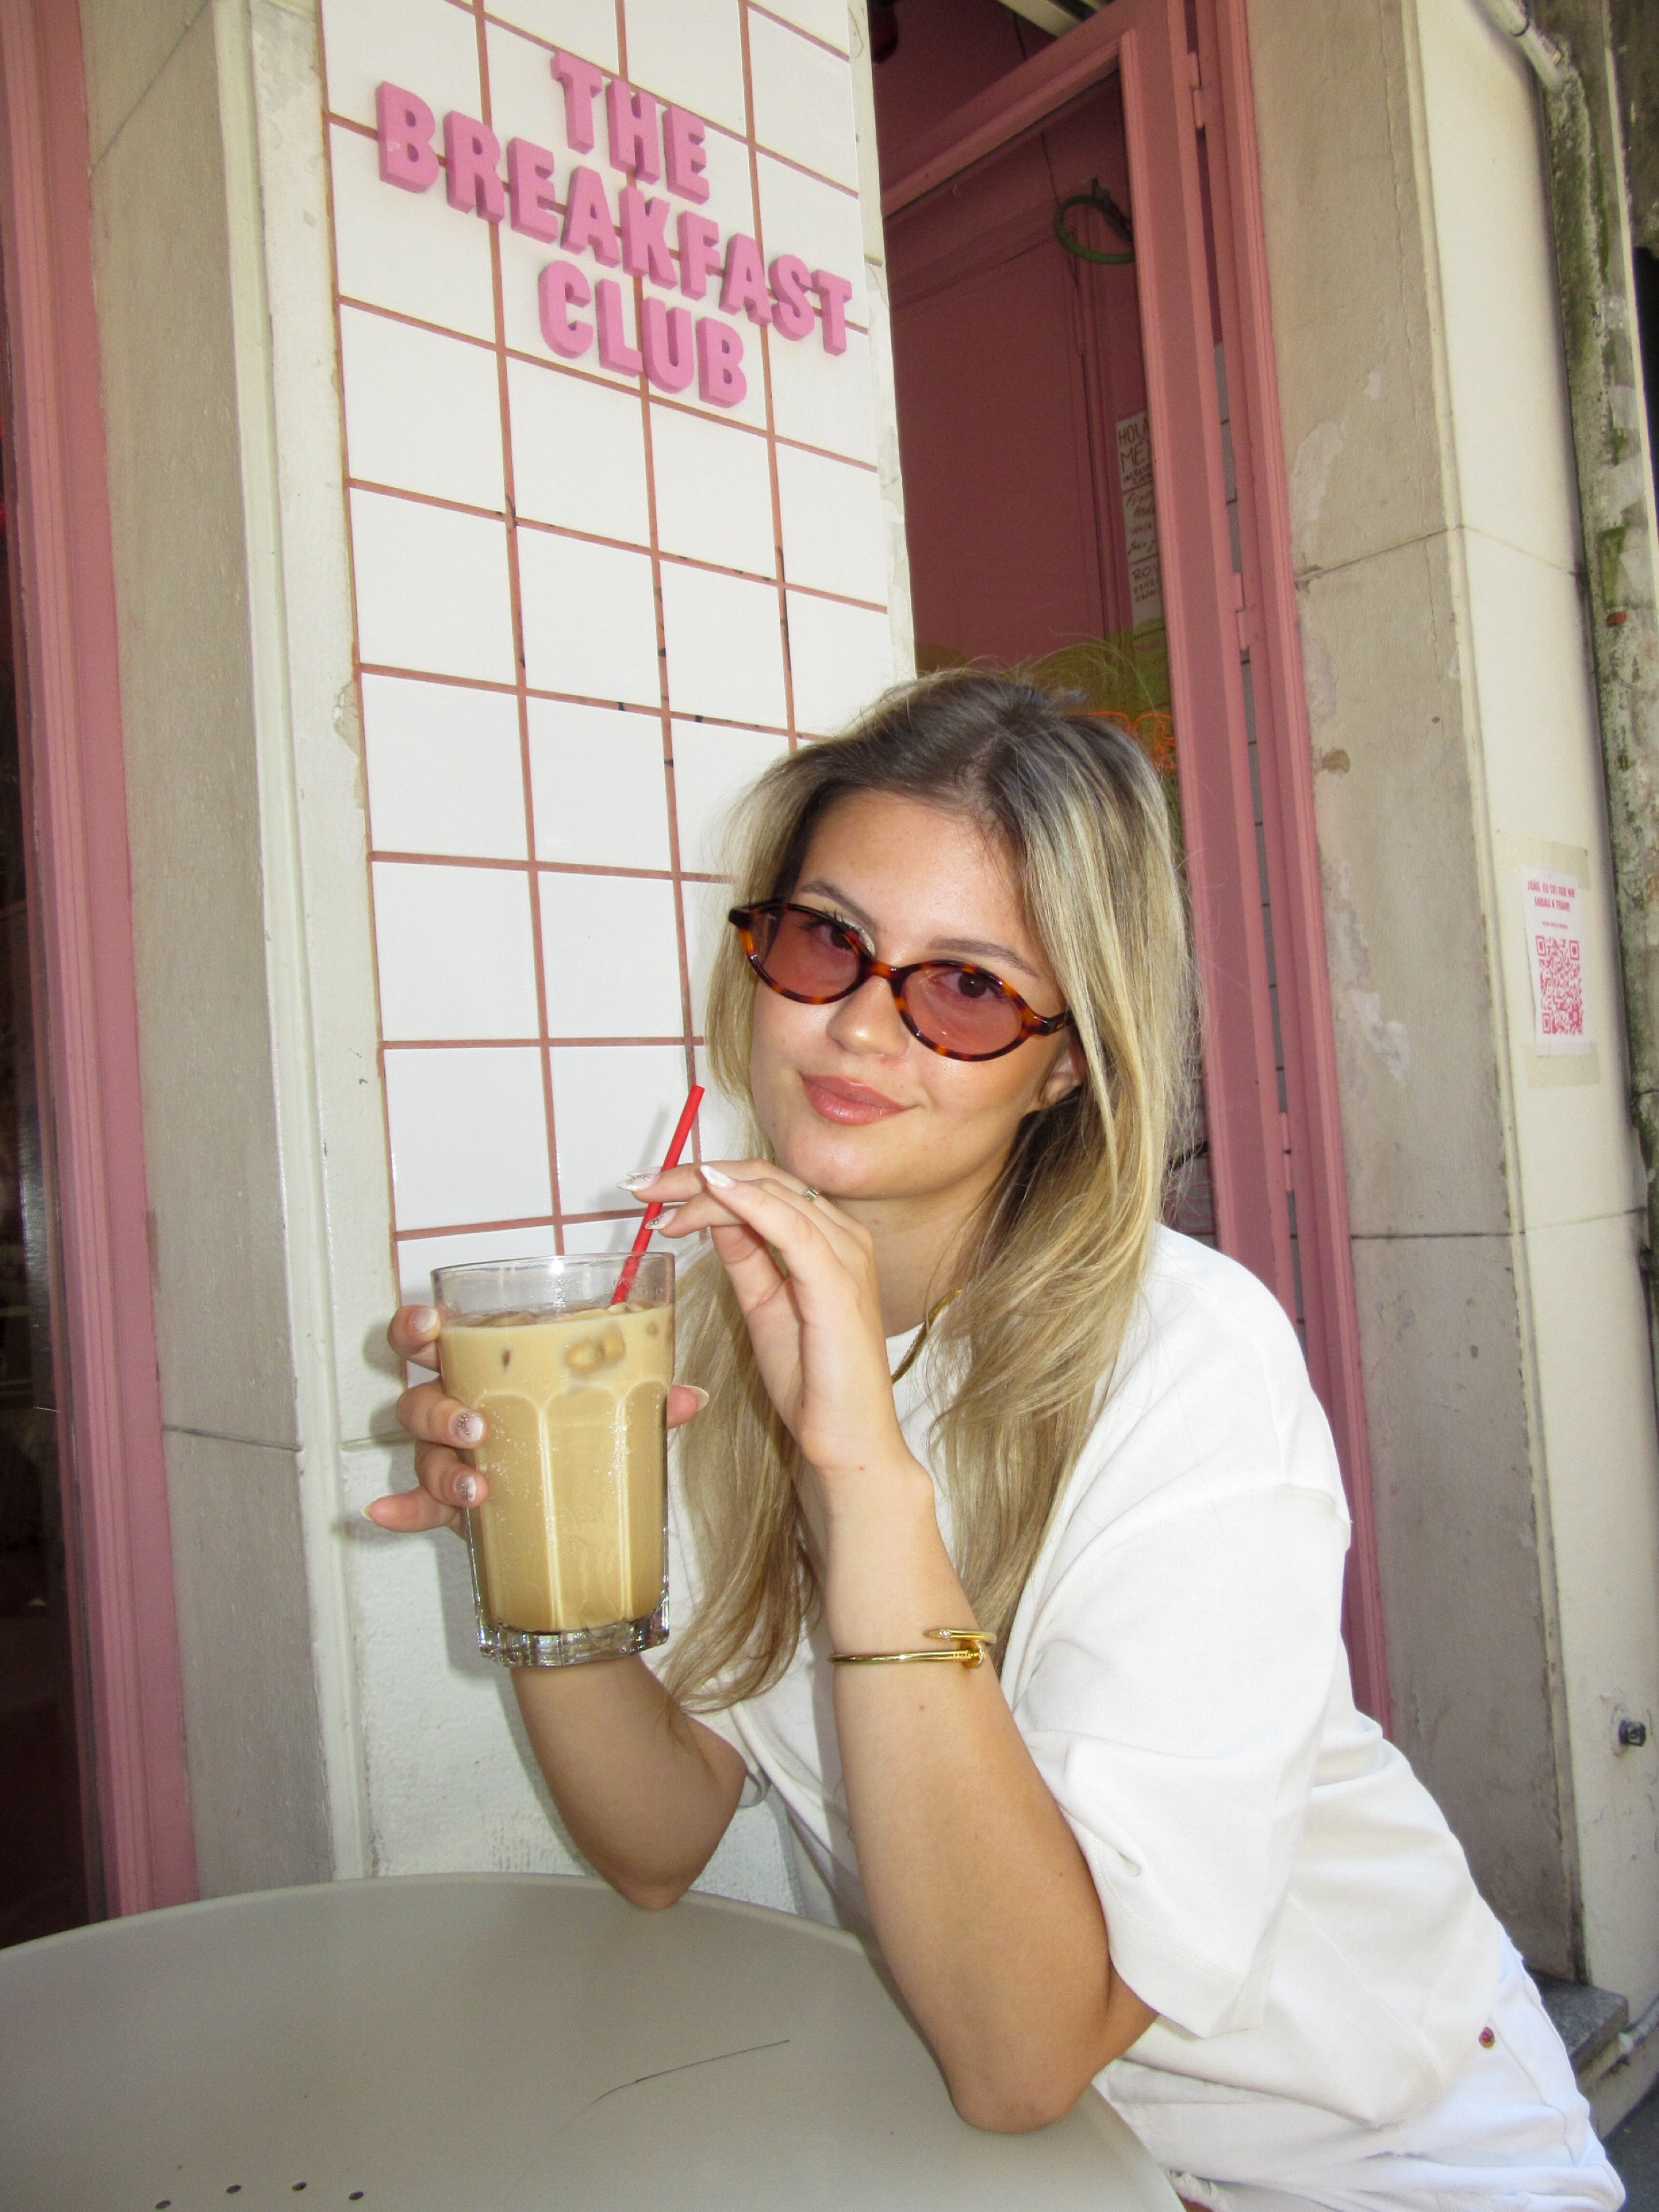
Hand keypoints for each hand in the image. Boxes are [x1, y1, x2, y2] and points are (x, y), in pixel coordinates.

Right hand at [365, 1303, 708, 1532]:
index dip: (419, 1325)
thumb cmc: (575, 1424)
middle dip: (438, 1409)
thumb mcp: (611, 1406)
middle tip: (474, 1427)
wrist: (567, 1493)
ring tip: (475, 1488)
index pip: (436, 1334)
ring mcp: (449, 1453)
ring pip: (423, 1451)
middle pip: (420, 1394)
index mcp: (488, 1366)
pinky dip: (403, 1510)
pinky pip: (417, 1503)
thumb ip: (645, 1397)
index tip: (430, 1324)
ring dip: (442, 1467)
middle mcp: (457, 1402)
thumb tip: (690, 1398)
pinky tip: (385, 1515)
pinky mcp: (448, 1500)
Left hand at [644, 1163, 917, 1498]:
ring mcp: (845, 1257)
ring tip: (659, 1199)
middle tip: (642, 1185)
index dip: (706, 1177)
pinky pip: (791, 1228)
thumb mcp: (764, 1304)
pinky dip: (748, 1203)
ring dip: (708, 1189)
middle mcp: (844, 1237)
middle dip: (696, 1175)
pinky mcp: (838, 1283)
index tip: (653, 1189)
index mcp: (830, 1240)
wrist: (846, 1439)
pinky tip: (711, 1192)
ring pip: (771, 1195)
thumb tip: (713, 1217)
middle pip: (764, 1179)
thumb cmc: (814, 1381)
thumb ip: (747, 1257)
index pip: (764, 1185)